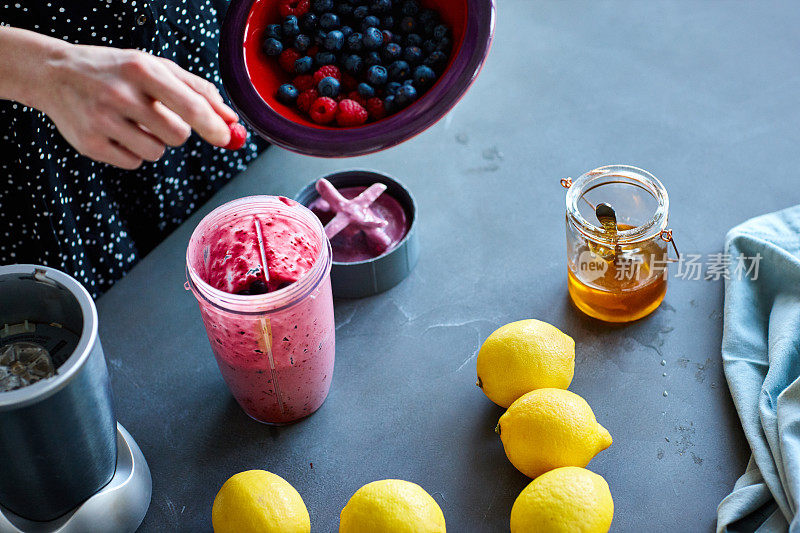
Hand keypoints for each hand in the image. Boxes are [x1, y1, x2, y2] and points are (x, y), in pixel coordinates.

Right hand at [37, 44, 237, 168]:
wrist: (56, 74)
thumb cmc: (117, 71)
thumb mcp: (155, 67)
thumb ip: (197, 90)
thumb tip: (230, 120)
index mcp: (141, 69)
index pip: (190, 106)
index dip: (213, 126)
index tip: (226, 137)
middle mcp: (120, 94)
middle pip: (178, 135)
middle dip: (177, 132)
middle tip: (159, 117)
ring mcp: (101, 120)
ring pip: (156, 152)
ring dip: (154, 142)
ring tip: (133, 122)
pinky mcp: (89, 144)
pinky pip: (134, 162)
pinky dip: (133, 152)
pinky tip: (116, 132)